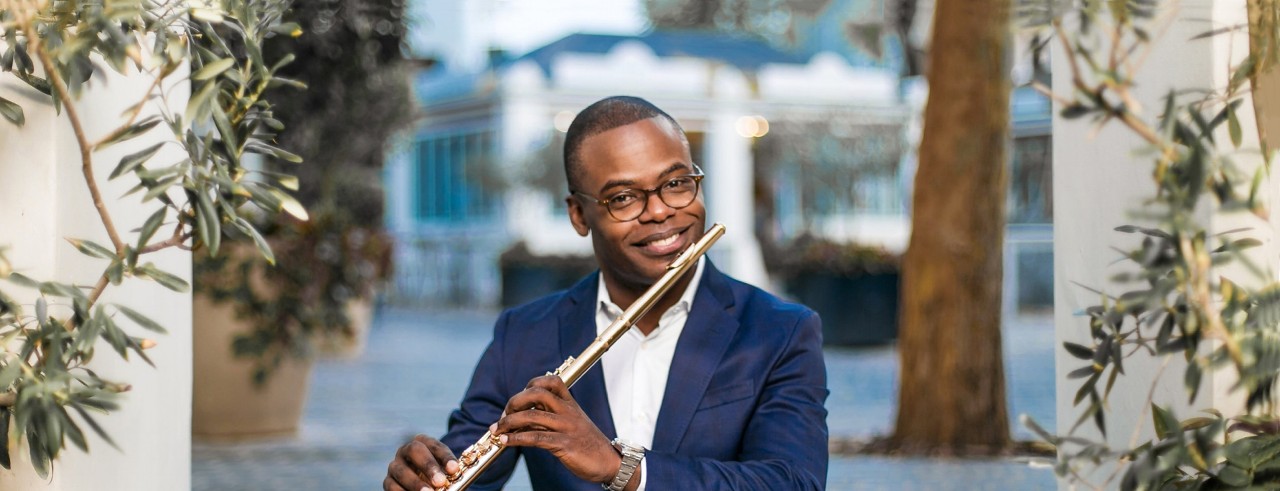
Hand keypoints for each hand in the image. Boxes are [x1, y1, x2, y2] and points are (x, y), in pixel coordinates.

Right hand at [384, 434, 458, 490]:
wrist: (419, 484)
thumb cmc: (435, 476)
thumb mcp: (443, 471)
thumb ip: (448, 472)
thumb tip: (455, 474)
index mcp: (422, 443)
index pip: (434, 444)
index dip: (444, 456)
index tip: (454, 469)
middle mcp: (406, 450)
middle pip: (415, 450)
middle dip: (428, 465)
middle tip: (440, 482)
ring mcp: (395, 465)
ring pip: (402, 470)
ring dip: (415, 483)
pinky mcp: (388, 481)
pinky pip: (392, 486)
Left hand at [492, 375, 621, 483]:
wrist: (608, 462)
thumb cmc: (586, 444)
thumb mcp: (569, 425)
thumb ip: (548, 419)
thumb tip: (519, 421)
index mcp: (570, 404)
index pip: (550, 381)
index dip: (529, 386)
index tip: (517, 401)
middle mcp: (568, 411)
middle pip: (537, 394)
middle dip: (514, 402)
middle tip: (503, 416)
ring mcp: (567, 427)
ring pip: (532, 416)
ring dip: (509, 422)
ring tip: (497, 430)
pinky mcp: (565, 444)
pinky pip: (536, 438)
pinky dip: (516, 439)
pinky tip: (506, 441)